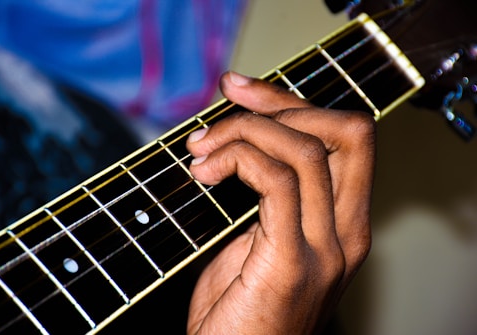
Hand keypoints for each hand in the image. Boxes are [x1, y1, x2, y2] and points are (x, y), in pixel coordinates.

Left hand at [186, 71, 375, 333]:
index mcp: (343, 225)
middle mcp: (347, 233)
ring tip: (200, 150)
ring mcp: (326, 250)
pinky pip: (276, 180)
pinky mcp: (291, 264)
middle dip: (277, 103)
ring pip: (306, 148)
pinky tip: (204, 173)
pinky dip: (237, 159)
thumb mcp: (257, 242)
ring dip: (243, 131)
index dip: (294, 101)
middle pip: (343, 130)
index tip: (240, 89)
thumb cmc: (238, 313)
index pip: (346, 136)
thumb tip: (242, 144)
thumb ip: (266, 197)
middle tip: (223, 108)